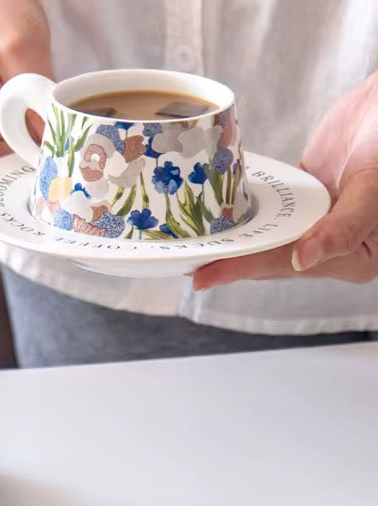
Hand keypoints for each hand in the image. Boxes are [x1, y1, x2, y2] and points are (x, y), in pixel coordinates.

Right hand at [0, 0, 52, 192]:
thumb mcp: (18, 42)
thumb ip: (33, 93)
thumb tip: (51, 141)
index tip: (3, 218)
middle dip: (16, 191)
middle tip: (51, 203)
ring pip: (6, 165)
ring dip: (31, 174)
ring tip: (62, 183)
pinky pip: (19, 148)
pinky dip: (38, 155)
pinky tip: (62, 159)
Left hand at [193, 73, 377, 289]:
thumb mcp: (373, 189)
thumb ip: (343, 228)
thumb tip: (303, 261)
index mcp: (357, 259)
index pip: (288, 265)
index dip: (244, 269)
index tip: (204, 277)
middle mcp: (335, 249)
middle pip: (272, 256)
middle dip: (231, 260)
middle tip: (185, 264)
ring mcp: (319, 225)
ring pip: (267, 237)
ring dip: (233, 240)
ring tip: (191, 247)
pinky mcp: (305, 202)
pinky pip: (269, 212)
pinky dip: (244, 214)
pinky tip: (213, 217)